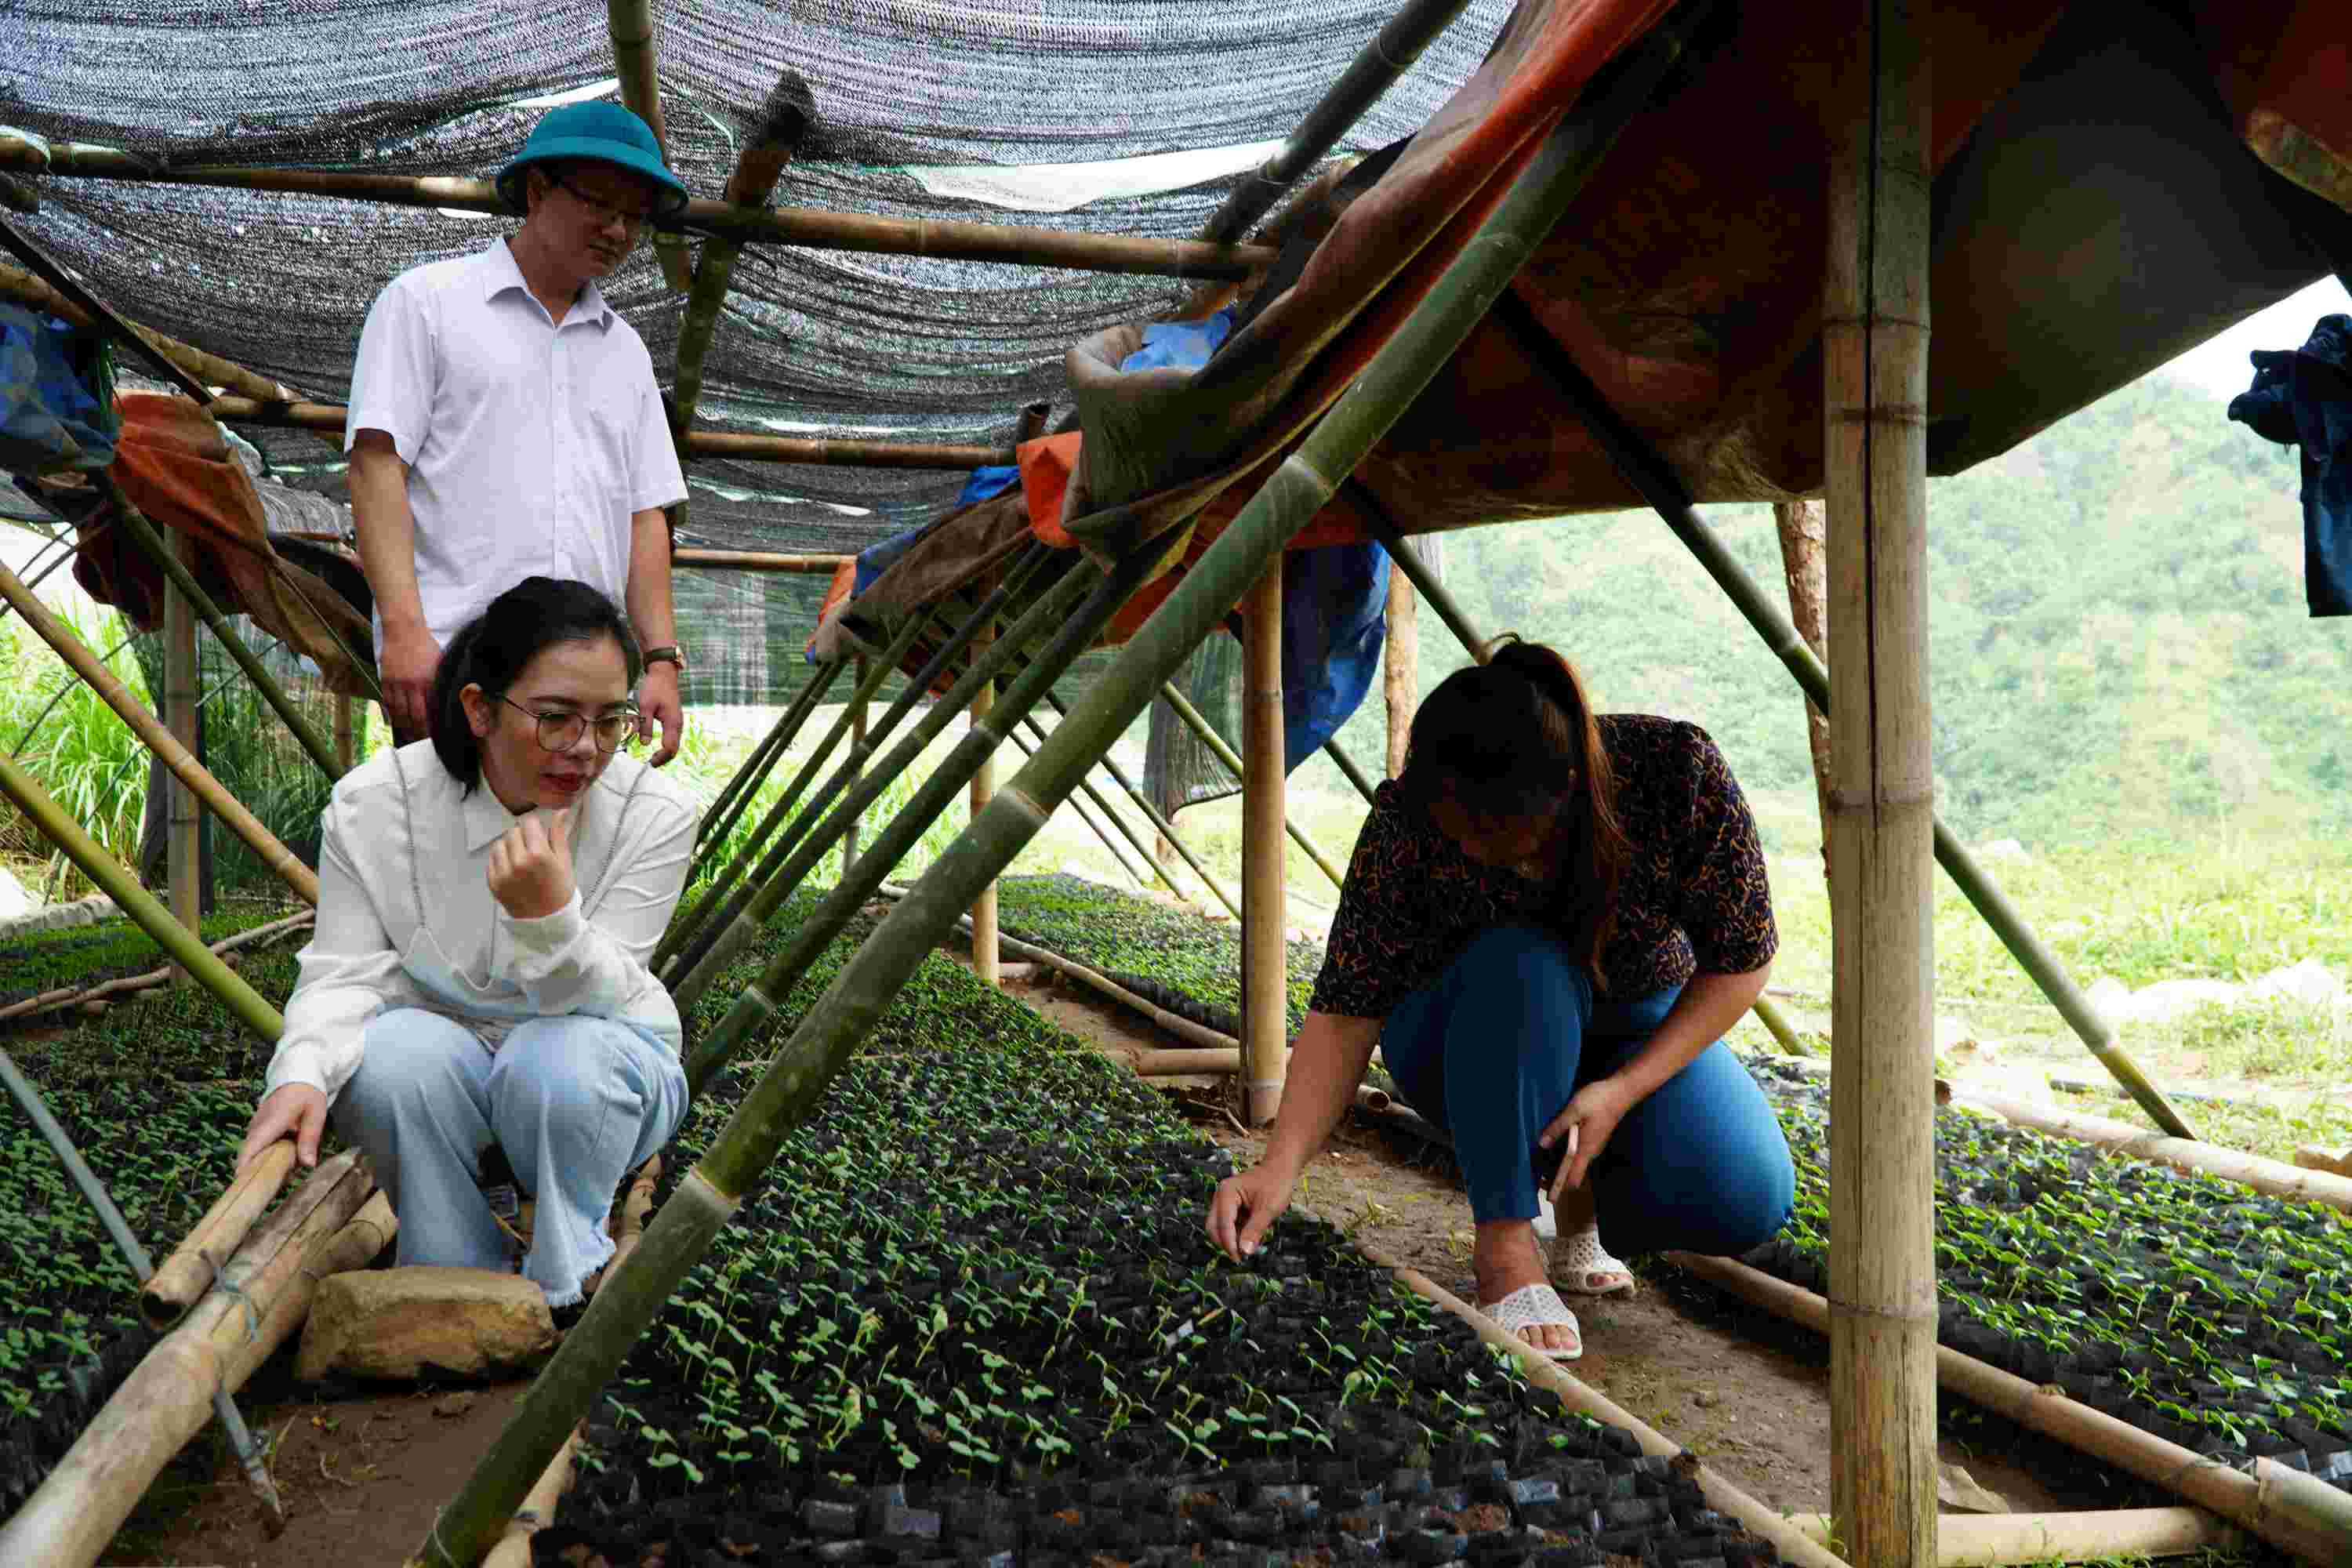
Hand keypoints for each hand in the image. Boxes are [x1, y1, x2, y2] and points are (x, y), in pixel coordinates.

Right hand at [238, 1083, 328, 1174]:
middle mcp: (258, 1124)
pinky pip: (257, 1146)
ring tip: (279, 1176)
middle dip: (257, 1171)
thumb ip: (310, 1139)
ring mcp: (255, 1126)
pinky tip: (281, 1161)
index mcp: (272, 1121)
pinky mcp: (257, 1128)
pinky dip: (266, 1155)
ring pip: (253, 1151)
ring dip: (263, 1163)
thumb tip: (308, 1164)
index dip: (245, 1165)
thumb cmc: (307, 1094)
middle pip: (250, 1154)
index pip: (253, 1146)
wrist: (297, 1077)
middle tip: (270, 1188)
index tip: (242, 1181)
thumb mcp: (316, 1114)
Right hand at [379, 622, 442, 738]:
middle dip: (416, 732)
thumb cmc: (426, 645)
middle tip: (420, 743)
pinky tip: (395, 721)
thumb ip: (442, 682)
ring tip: (408, 736)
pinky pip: (387, 701)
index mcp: (427, 681)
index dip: (430, 727)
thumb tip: (449, 700)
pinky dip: (391, 713)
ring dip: (403, 726)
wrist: (403, 629)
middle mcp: (410, 685)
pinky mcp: (384, 679)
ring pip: (398, 711)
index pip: (428, 711)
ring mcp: (395, 683)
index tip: (434, 738)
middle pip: (412, 716)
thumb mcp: (440, 664)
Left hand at [488, 805, 576, 918]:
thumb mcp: (564, 861)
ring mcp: (503, 873)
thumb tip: (561, 811)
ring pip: (499, 844)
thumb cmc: (560, 889)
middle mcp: (518, 862)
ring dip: (509, 847)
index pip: (528, 823)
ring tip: (520, 859)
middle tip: (531, 849)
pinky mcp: (493, 883)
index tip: (539, 835)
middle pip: (512, 832)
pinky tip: (512, 869)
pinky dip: (501, 861)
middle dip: (522, 836)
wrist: (547, 921)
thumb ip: (559, 834)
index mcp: (538, 854)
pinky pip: (491, 860)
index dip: (534, 827)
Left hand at [637, 663, 682, 766]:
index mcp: (672, 722)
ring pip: (674, 742)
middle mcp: (678, 724)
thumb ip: (645, 725)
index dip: (661, 757)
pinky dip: (666, 744)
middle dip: (664, 758)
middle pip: (675, 748)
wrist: (663, 673)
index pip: (670, 748)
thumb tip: (645, 744)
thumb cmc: (654, 687)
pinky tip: (657, 745)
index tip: (649, 762)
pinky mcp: (674, 718)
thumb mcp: (645, 706)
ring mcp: (677, 721)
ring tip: (654, 757)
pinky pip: (672, 736)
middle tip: (652, 763)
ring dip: (665, 752)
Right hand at [1206, 1161, 1298, 1261]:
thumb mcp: (1268, 1209)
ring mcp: (1223, 1202)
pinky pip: (1227, 1226)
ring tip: (1249, 1245)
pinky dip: (1236, 1234)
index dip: (1229, 1243)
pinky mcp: (1229, 1207)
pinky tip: (1250, 1236)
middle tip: (1242, 1257)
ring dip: (1231, 1240)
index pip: (1223, 1223)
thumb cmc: (1276, 1184)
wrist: (1280, 1170)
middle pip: (1214, 1227)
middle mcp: (1221, 1196)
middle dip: (1226, 1243)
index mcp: (1227, 1192)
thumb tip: (1245, 1251)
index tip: (1240, 1258)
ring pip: (1219, 1228)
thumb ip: (1255, 1230)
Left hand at [1539, 1076, 1637, 1201]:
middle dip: (1557, 1179)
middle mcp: (1591, 1151)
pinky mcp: (1594, 1137)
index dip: (1560, 1188)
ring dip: (1561, 1167)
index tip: (1547, 1193)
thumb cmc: (1598, 1101)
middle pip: (1574, 1173)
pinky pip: (1578, 1153)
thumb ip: (1557, 1127)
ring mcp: (1594, 1144)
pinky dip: (1566, 1156)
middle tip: (1539, 1178)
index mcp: (1586, 1150)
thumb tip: (1542, 1144)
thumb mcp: (1573, 1111)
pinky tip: (1555, 1147)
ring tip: (1542, 1164)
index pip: (1574, 1179)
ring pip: (1576, 1163)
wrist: (1621, 1090)